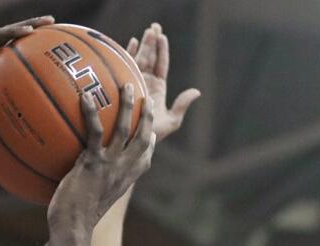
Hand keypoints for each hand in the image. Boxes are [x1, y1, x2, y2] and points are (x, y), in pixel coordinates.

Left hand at [47, 84, 155, 245]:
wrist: (74, 226)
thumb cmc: (80, 214)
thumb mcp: (96, 195)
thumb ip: (99, 180)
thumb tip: (88, 170)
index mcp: (129, 176)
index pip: (146, 153)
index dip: (151, 135)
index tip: (152, 123)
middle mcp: (125, 168)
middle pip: (144, 135)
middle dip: (147, 115)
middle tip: (145, 95)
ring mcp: (111, 164)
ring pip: (124, 128)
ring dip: (128, 105)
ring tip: (126, 85)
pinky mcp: (93, 163)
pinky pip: (95, 132)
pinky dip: (92, 113)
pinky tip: (85, 97)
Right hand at [126, 23, 199, 141]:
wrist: (130, 144)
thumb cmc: (150, 136)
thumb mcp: (170, 122)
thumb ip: (182, 106)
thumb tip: (197, 91)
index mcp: (158, 88)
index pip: (161, 65)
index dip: (162, 50)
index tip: (162, 37)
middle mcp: (145, 83)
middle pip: (150, 58)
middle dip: (151, 42)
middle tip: (154, 27)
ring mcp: (133, 83)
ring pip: (138, 60)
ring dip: (142, 45)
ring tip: (146, 31)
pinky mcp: (122, 87)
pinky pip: (123, 68)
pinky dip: (126, 55)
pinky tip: (128, 42)